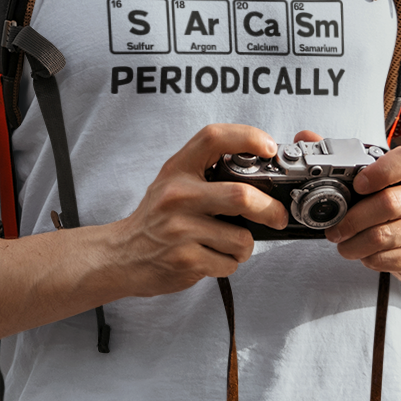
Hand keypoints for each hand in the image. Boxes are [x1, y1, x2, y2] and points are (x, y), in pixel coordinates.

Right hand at [109, 125, 289, 296]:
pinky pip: (229, 263)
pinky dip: (229, 263)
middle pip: (241, 195)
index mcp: (177, 169)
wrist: (123, 255)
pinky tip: (210, 257)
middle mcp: (177, 195)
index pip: (213, 137)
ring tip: (226, 243)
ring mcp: (180, 229)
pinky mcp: (185, 260)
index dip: (247, 137)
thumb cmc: (156, 217)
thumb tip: (262, 171)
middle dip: (270, 209)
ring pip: (241, 238)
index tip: (268, 148)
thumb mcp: (174, 181)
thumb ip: (208, 171)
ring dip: (245, 246)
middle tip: (277, 216)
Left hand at [323, 143, 400, 284]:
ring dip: (353, 243)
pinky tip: (363, 252)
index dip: (380, 172)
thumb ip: (341, 155)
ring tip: (342, 242)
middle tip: (334, 228)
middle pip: (388, 204)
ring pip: (384, 236)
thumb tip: (305, 137)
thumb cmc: (397, 200)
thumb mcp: (376, 175)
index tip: (357, 184)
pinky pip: (388, 259)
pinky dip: (367, 257)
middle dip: (352, 219)